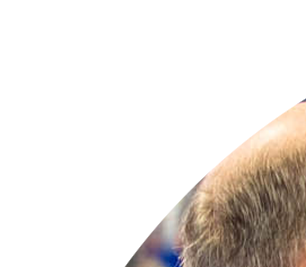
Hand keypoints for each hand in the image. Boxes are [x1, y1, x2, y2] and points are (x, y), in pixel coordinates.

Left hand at [100, 62, 182, 181]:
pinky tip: (107, 78)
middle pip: (130, 87)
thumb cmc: (166, 135)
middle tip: (119, 54)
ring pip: (119, 93)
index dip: (140, 72)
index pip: (147, 87)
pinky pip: (112, 103)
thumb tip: (186, 76)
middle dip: (124, 70)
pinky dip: (109, 89)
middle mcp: (143, 116)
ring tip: (111, 63)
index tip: (136, 58)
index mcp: (158, 113)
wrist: (156, 160)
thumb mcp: (174, 116)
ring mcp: (130, 121)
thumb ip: (177, 96)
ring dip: (114, 76)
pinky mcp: (120, 124)